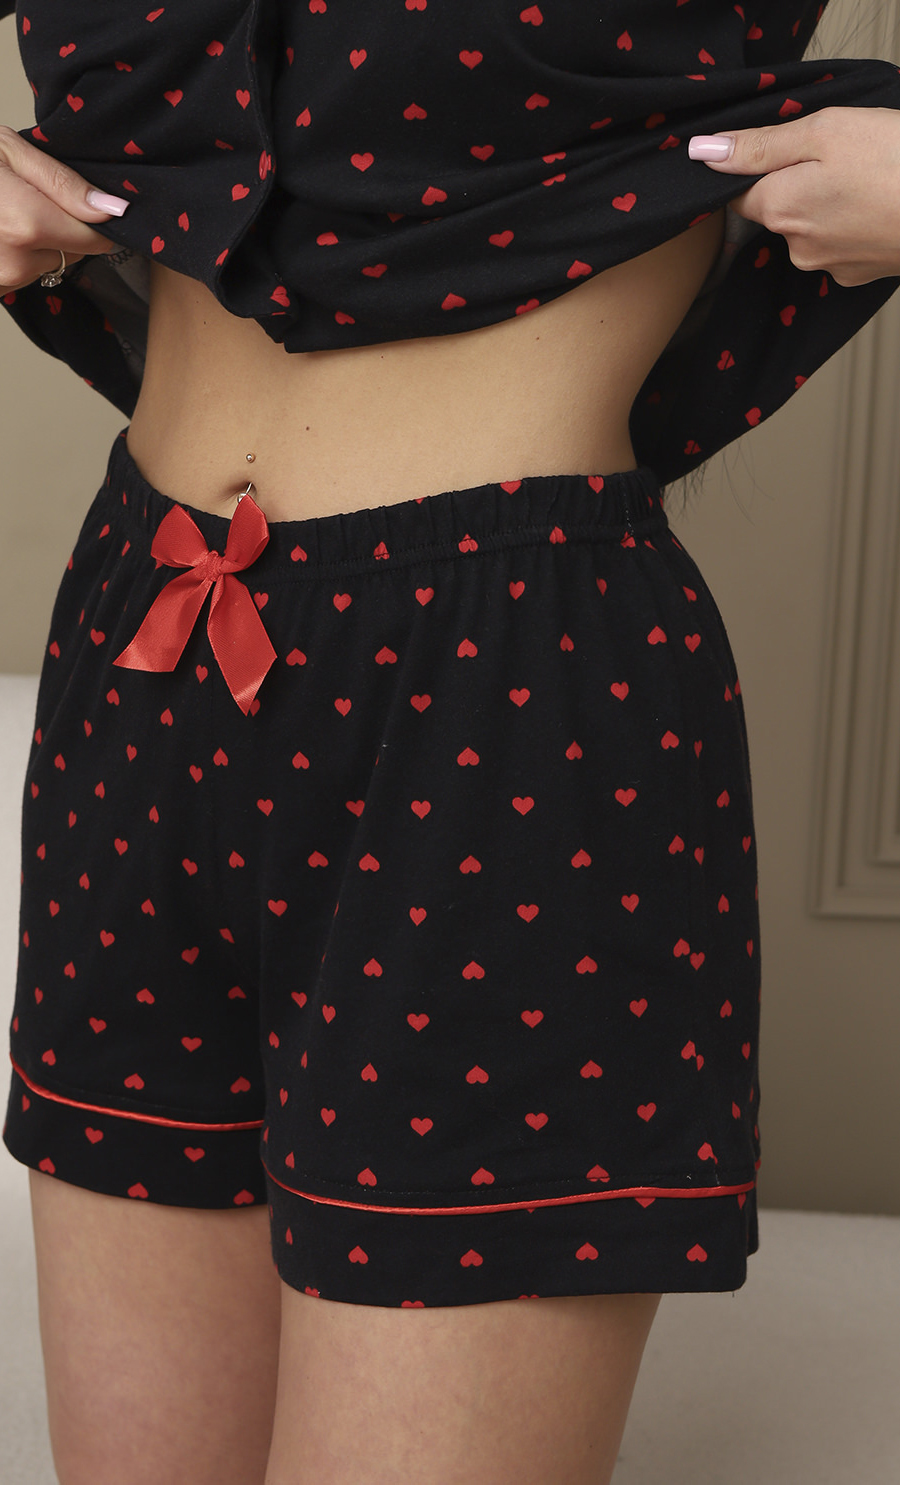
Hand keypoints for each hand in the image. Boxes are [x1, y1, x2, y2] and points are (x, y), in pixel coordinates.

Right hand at [0, 123, 127, 291]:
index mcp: (24, 224)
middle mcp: (14, 262)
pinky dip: (20, 252)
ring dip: (41, 240)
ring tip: (7, 206)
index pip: (95, 238)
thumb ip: (63, 183)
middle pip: (74, 252)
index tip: (92, 201)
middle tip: (30, 192)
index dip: (98, 219)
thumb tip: (112, 211)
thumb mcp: (8, 149)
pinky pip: (25, 271)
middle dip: (64, 226)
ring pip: (50, 264)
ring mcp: (1, 280)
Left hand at [690, 106, 899, 285]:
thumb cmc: (895, 163)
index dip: (755, 167)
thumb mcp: (825, 131)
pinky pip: (840, 244)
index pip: (738, 193)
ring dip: (829, 205)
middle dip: (799, 184)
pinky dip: (853, 224)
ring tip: (866, 181)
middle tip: (840, 158)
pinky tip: (878, 205)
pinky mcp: (857, 275)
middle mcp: (795, 247)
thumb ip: (761, 145)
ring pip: (811, 228)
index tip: (783, 151)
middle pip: (778, 210)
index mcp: (779, 209)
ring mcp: (827, 265)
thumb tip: (704, 153)